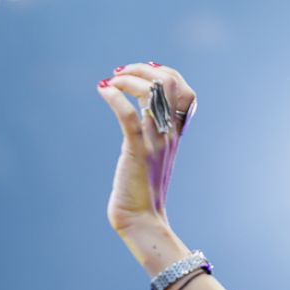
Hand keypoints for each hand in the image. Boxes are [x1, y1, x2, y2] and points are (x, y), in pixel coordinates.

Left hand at [97, 62, 198, 234]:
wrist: (141, 219)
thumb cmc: (142, 189)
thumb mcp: (154, 156)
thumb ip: (153, 134)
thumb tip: (140, 115)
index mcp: (176, 134)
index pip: (185, 90)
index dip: (165, 73)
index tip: (143, 72)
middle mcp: (169, 134)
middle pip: (169, 83)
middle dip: (142, 69)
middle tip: (120, 72)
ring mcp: (155, 142)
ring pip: (150, 93)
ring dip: (128, 79)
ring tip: (111, 81)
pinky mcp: (137, 151)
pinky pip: (128, 116)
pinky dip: (114, 97)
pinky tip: (103, 91)